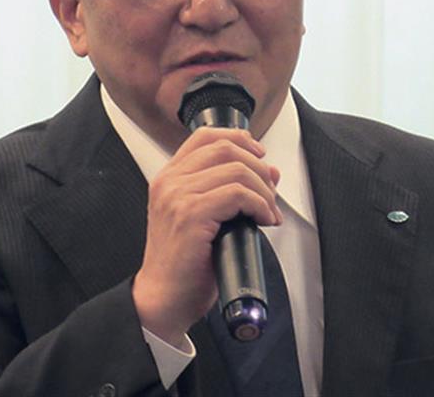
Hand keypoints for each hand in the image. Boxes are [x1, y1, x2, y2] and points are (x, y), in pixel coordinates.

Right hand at [132, 127, 281, 346]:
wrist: (163, 298)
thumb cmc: (183, 262)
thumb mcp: (200, 216)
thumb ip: (226, 189)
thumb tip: (268, 172)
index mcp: (169, 177)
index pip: (204, 136)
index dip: (238, 138)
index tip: (258, 154)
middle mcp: (170, 181)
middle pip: (225, 148)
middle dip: (258, 166)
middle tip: (270, 190)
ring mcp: (178, 196)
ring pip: (236, 170)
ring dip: (263, 190)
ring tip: (268, 210)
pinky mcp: (191, 216)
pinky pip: (238, 194)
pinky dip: (259, 204)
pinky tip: (264, 219)